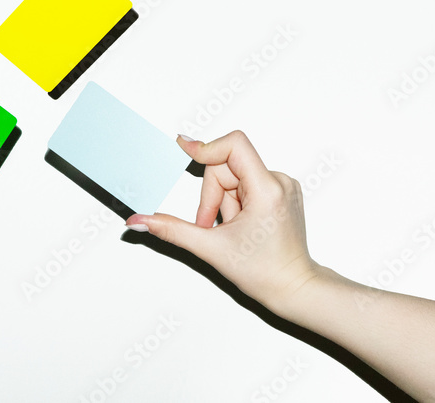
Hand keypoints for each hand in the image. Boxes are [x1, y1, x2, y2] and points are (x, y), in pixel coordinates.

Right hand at [126, 130, 318, 311]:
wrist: (293, 288)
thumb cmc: (265, 272)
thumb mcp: (211, 248)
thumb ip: (171, 229)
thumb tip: (141, 220)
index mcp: (267, 190)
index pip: (234, 146)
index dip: (205, 147)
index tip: (183, 147)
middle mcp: (279, 182)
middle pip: (226, 166)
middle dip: (212, 195)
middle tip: (215, 225)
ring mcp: (281, 186)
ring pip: (233, 176)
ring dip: (223, 201)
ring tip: (233, 229)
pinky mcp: (279, 191)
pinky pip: (244, 183)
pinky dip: (234, 202)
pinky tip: (241, 223)